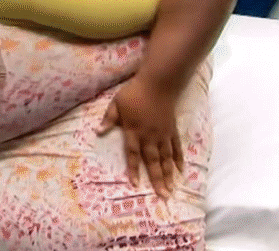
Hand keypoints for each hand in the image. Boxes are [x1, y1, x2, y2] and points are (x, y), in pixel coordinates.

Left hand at [97, 73, 182, 198]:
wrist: (158, 83)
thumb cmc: (134, 92)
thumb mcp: (116, 103)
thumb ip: (109, 119)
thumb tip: (98, 132)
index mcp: (134, 131)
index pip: (133, 154)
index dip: (134, 170)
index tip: (135, 185)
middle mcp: (149, 136)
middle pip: (153, 161)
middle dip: (157, 179)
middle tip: (163, 196)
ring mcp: (163, 134)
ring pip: (166, 158)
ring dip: (169, 174)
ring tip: (172, 189)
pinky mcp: (172, 130)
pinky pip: (176, 147)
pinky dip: (178, 159)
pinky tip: (181, 170)